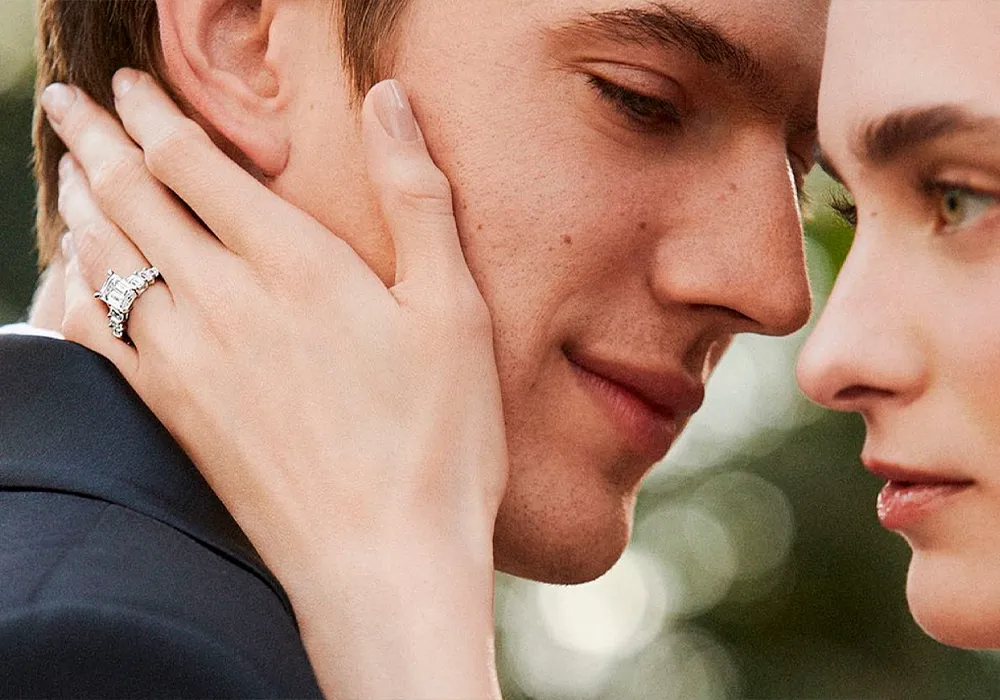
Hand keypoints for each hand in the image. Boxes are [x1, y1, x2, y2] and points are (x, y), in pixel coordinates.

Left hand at [42, 71, 505, 699]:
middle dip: (97, 140)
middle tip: (71, 104)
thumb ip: (417, 196)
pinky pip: (99, 333)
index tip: (133, 87)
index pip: (195, 164)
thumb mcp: (453, 310)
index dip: (155, 115)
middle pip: (134, 198)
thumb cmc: (436, 439)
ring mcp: (188, 362)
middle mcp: (225, 302)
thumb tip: (389, 99)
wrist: (384, 562)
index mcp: (296, 265)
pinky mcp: (175, 416)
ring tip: (68, 172)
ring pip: (107, 260)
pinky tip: (76, 277)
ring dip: (82, 204)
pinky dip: (77, 288)